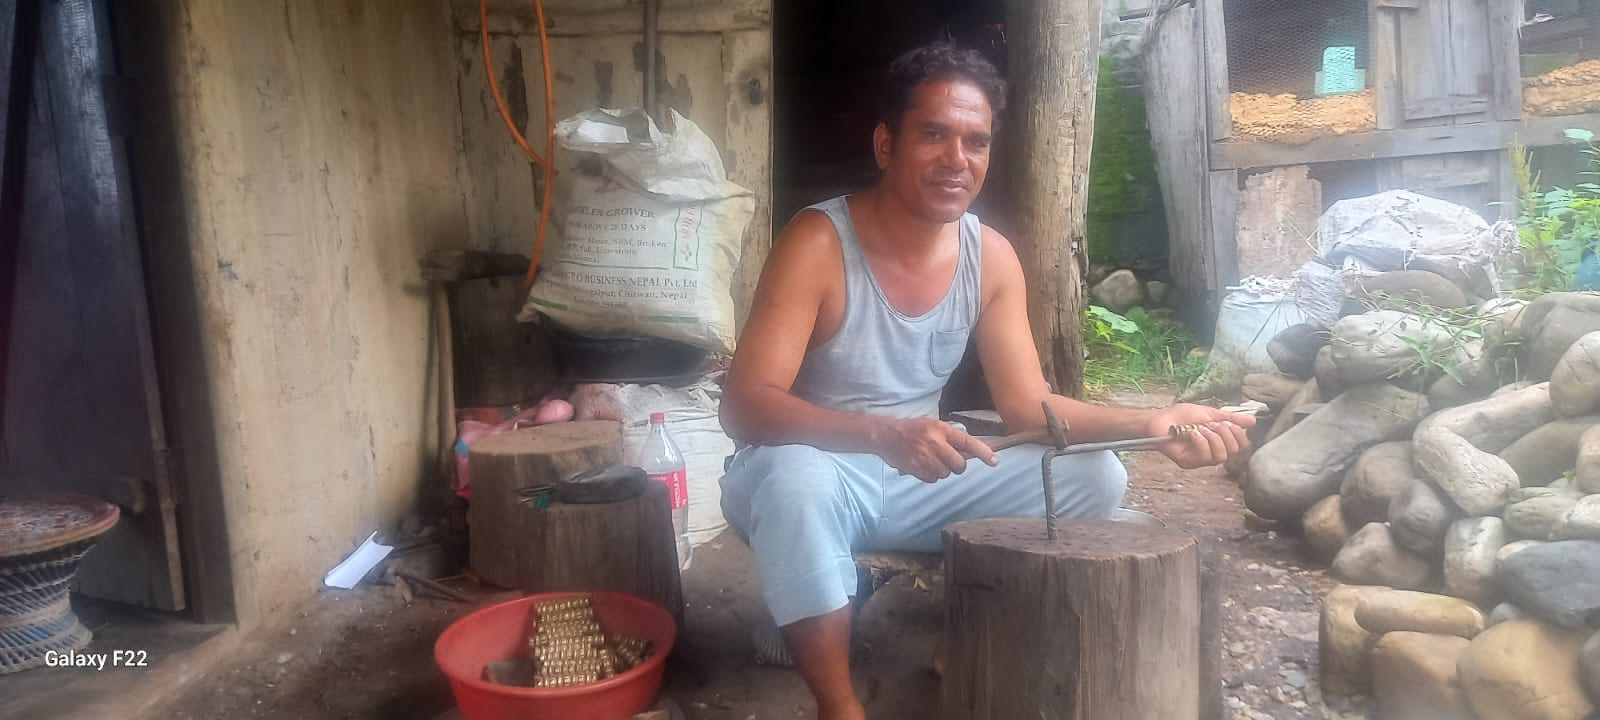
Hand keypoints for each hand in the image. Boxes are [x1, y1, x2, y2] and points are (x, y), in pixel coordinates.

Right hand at [875, 417, 997, 482]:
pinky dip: (930, 475)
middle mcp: (936, 443)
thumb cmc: (912, 429)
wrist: (886, 435)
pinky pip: (933, 479)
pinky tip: (922, 465)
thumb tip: (968, 450)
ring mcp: (926, 457)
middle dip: (957, 466)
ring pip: (945, 473)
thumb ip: (950, 436)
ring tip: (930, 460)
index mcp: (942, 430)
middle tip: (950, 461)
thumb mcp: (933, 424)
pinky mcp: (917, 469)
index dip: (983, 452)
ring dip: (942, 470)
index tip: (994, 461)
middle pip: (959, 464)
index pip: (968, 442)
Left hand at [1148, 404, 1256, 469]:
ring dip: (1213, 438)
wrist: (1159, 418)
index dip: (1239, 434)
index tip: (1228, 422)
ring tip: (1201, 428)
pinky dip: (1201, 442)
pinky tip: (1193, 433)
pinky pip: (1204, 457)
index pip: (1241, 445)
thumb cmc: (1181, 415)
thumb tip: (1253, 421)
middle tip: (1213, 424)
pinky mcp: (1188, 463)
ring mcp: (1200, 459)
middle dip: (1226, 434)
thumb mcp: (1209, 412)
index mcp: (1219, 441)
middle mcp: (1212, 452)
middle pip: (1233, 452)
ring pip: (1220, 456)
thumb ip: (1230, 418)